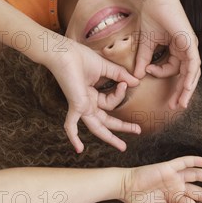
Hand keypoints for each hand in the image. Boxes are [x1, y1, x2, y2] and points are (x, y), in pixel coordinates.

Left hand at [41, 37, 141, 152]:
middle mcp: (86, 103)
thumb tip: (136, 82)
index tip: (125, 83)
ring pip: (96, 127)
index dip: (121, 94)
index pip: (111, 103)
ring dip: (110, 137)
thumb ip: (121, 76)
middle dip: (122, 127)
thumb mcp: (106, 68)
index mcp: (91, 95)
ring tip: (123, 147)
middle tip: (137, 131)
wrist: (64, 53)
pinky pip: (71, 125)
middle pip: (106, 121)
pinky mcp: (75, 106)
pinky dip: (74, 137)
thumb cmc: (80, 57)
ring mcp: (80, 106)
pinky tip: (79, 149)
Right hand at [133, 0, 200, 108]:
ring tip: (181, 103)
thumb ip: (143, 59)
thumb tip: (137, 76)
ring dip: (186, 89)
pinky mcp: (191, 43)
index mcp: (178, 49)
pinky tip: (187, 87)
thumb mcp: (146, 43)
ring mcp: (190, 46)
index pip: (172, 69)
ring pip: (191, 73)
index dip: (160, 73)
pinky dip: (190, 76)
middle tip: (174, 107)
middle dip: (180, 92)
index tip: (146, 71)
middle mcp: (186, 49)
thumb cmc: (153, 15)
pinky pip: (193, 64)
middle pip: (186, 75)